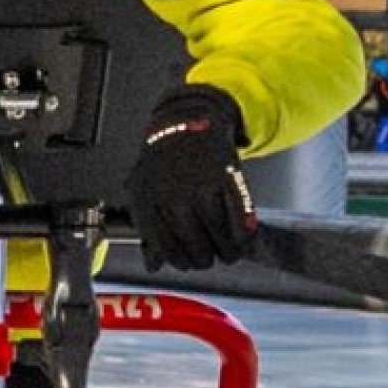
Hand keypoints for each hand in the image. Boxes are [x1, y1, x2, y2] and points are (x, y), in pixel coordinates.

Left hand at [127, 86, 254, 270]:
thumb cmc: (162, 162)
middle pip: (195, 249)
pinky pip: (239, 220)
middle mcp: (172, 195)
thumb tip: (153, 266)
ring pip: (219, 239)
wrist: (185, 121)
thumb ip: (148, 229)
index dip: (180, 262)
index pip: (166, 248)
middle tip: (208, 257)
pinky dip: (243, 235)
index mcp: (147, 200)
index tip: (188, 263)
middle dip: (204, 259)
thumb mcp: (144, 192)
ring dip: (227, 252)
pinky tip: (242, 238)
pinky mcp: (226, 178)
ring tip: (228, 253)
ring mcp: (200, 187)